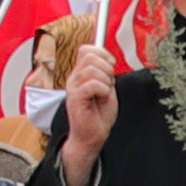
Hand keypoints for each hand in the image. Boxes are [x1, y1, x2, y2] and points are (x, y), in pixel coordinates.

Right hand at [57, 47, 120, 181]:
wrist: (92, 136)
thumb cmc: (98, 115)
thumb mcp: (106, 87)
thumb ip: (105, 72)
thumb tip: (108, 59)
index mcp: (80, 74)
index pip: (86, 50)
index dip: (102, 53)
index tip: (112, 65)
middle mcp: (74, 78)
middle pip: (89, 56)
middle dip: (107, 68)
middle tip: (109, 83)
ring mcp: (73, 88)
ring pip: (92, 69)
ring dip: (106, 81)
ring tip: (105, 93)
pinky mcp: (75, 98)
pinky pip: (93, 84)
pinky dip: (103, 90)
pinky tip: (102, 99)